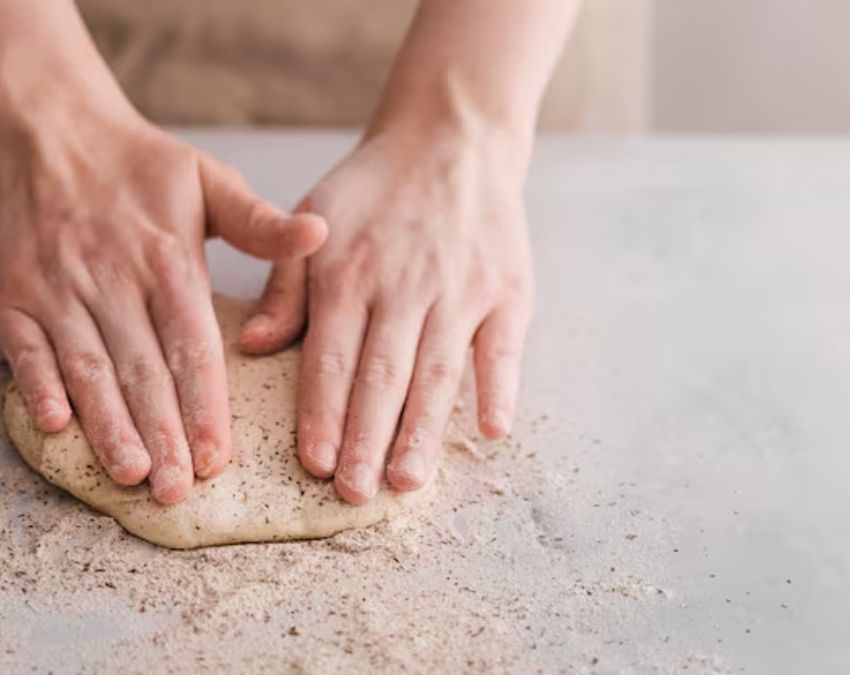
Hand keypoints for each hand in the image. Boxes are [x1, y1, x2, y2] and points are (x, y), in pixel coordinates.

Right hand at [0, 110, 325, 503]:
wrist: (50, 127)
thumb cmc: (140, 164)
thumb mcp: (209, 181)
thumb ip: (261, 222)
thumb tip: (321, 234)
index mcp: (167, 260)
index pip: (192, 345)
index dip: (204, 404)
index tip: (219, 455)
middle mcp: (112, 279)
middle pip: (142, 368)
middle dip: (161, 433)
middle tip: (179, 489)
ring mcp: (57, 288)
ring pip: (86, 366)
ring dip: (107, 423)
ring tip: (131, 473)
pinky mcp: (13, 292)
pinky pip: (23, 345)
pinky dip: (35, 384)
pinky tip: (53, 425)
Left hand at [244, 125, 533, 502]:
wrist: (450, 138)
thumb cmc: (373, 187)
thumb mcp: (313, 217)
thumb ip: (285, 284)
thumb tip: (256, 346)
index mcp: (349, 271)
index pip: (331, 356)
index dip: (323, 412)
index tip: (316, 463)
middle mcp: (403, 285)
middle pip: (382, 374)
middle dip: (366, 438)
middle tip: (354, 494)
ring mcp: (460, 288)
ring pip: (438, 371)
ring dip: (423, 430)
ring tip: (408, 480)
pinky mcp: (507, 289)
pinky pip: (503, 346)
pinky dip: (500, 388)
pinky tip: (492, 430)